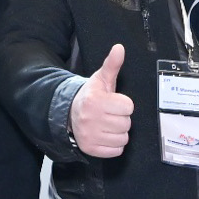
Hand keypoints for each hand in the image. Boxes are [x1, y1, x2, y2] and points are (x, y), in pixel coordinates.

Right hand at [70, 44, 134, 158]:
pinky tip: (105, 135)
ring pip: (123, 138)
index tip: (114, 102)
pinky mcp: (90, 149)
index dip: (124, 104)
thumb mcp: (101, 79)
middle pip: (127, 123)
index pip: (128, 107)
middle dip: (122, 118)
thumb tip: (120, 48)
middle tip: (111, 114)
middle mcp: (91, 119)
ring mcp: (90, 135)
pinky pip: (117, 150)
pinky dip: (114, 145)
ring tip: (108, 124)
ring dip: (119, 132)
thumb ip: (112, 64)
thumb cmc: (91, 95)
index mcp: (95, 100)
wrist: (70, 113)